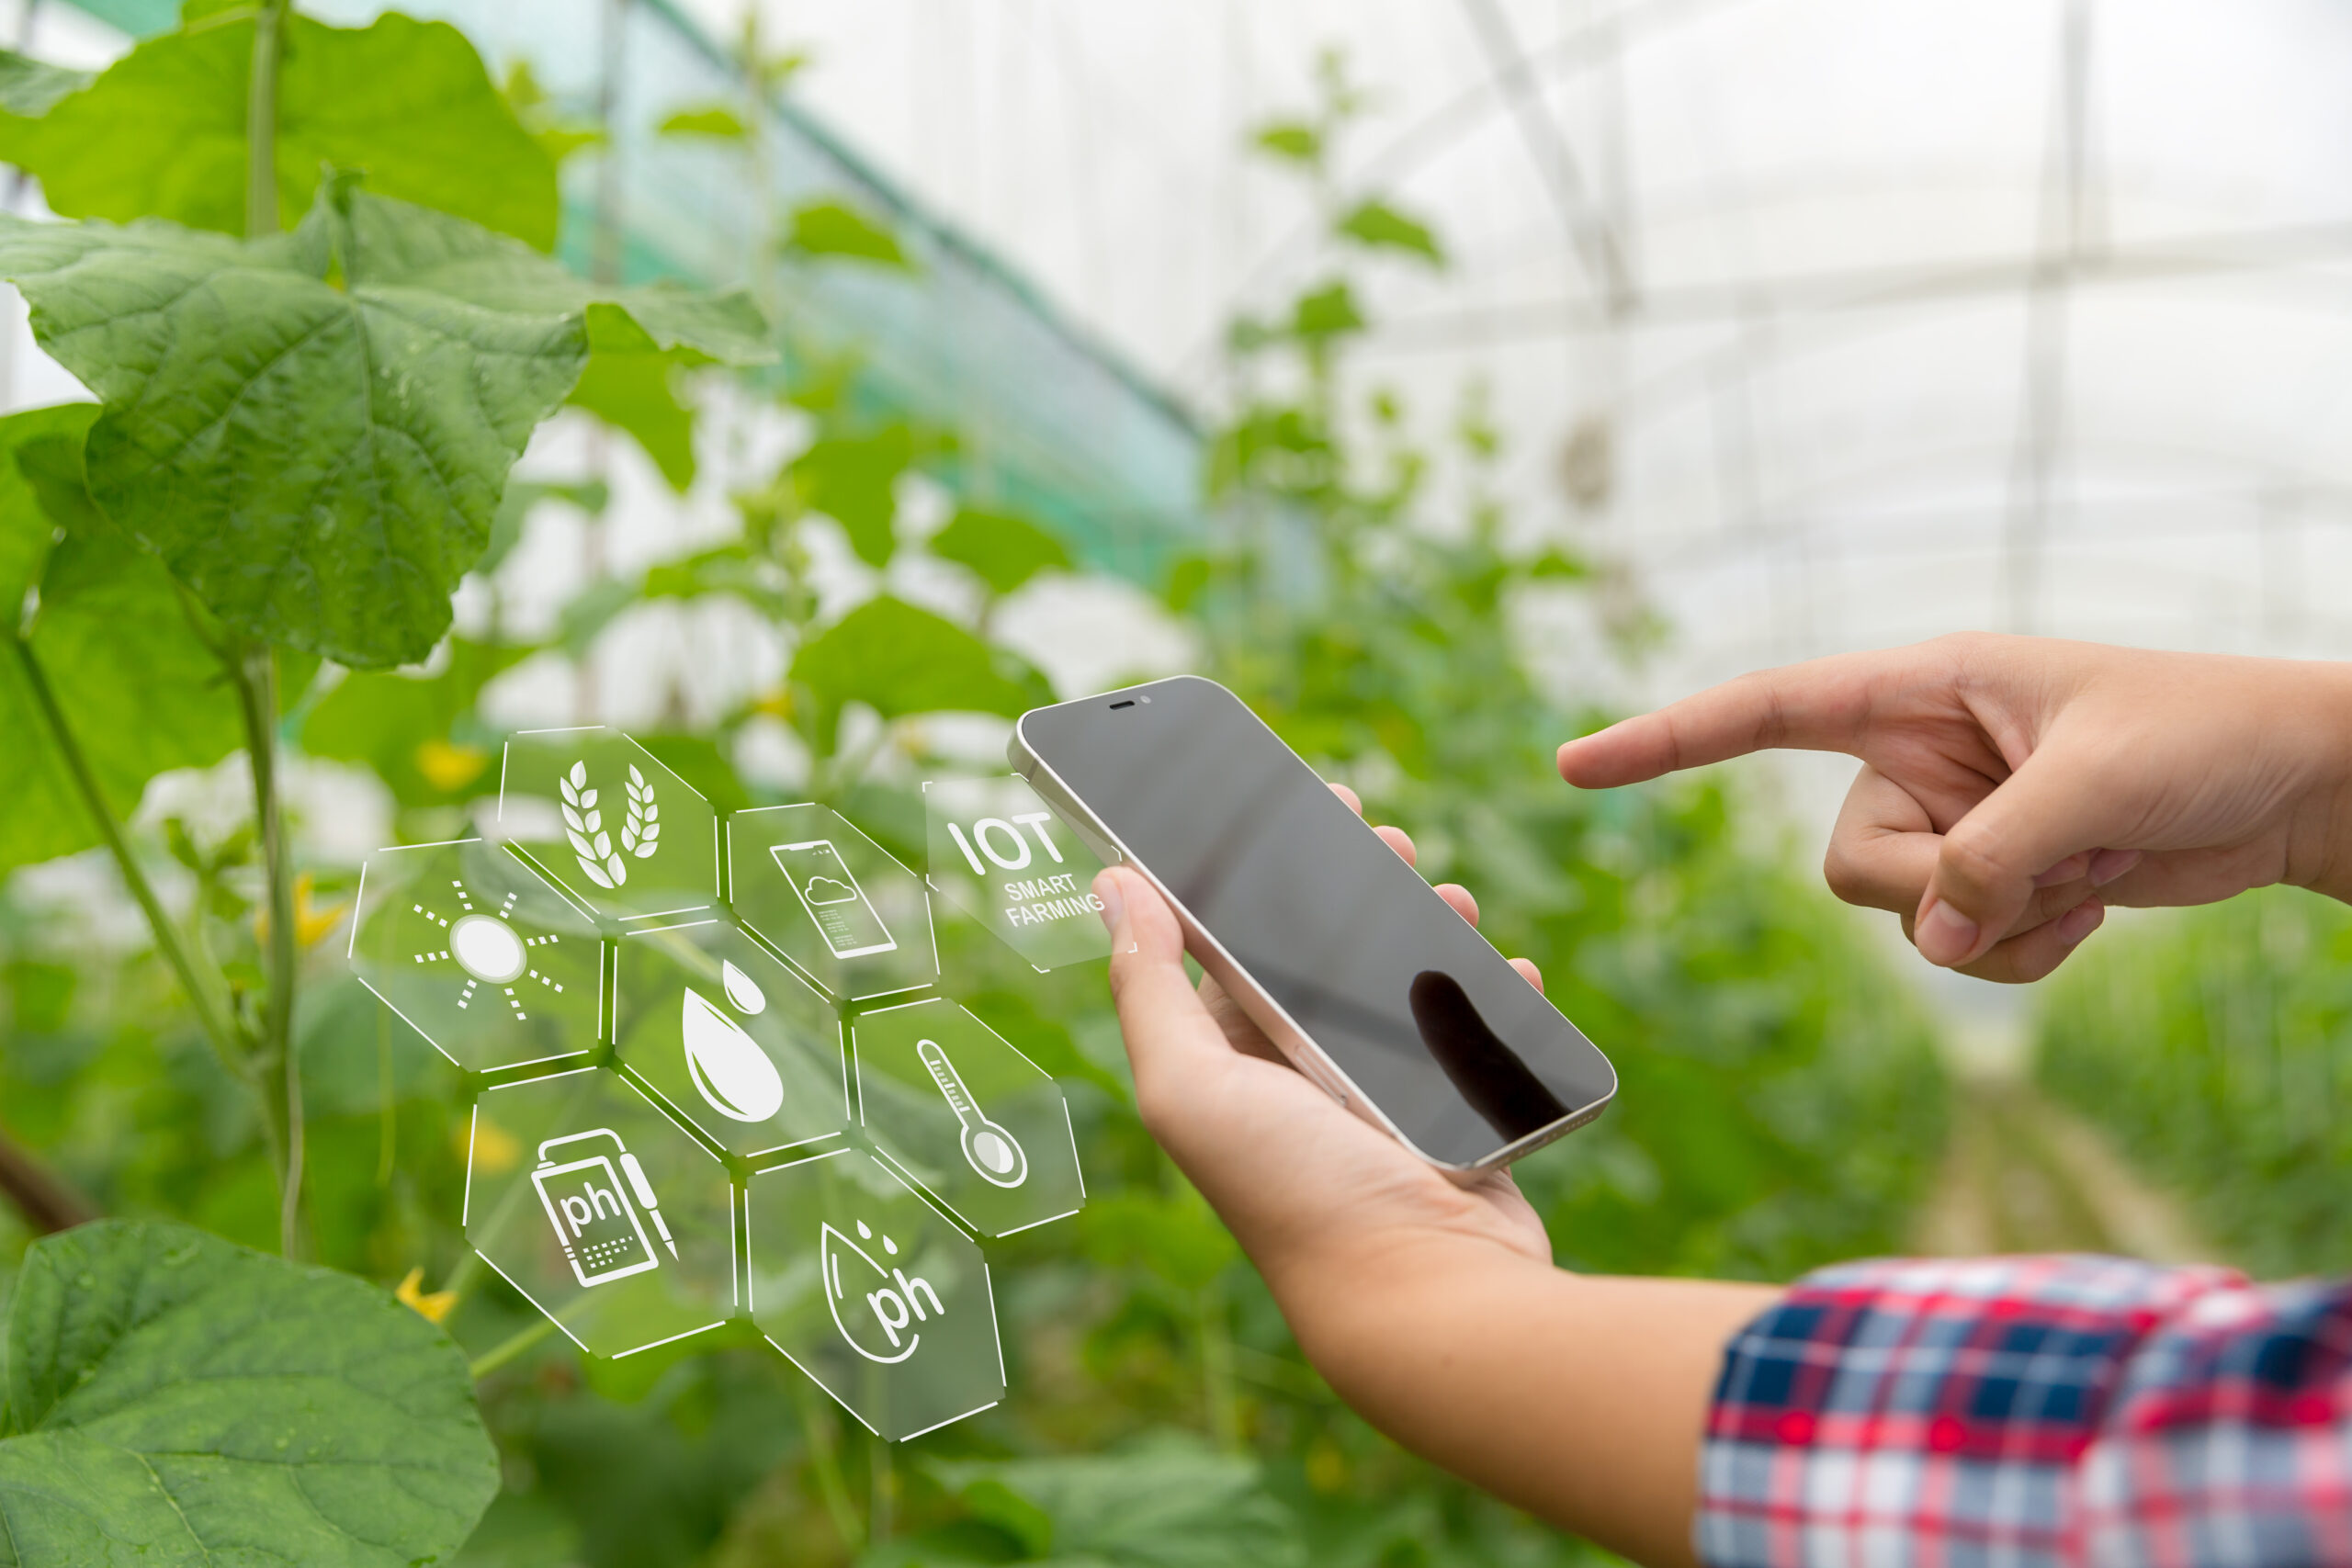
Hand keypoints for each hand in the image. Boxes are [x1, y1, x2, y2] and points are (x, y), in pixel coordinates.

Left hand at [1093, 784, 1775, 1566]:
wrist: (1425, 1296)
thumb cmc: (1297, 1195)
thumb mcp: (1190, 1087)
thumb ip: (1146, 988)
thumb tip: (1111, 887)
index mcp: (1228, 1065)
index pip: (1229, 944)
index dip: (1251, 874)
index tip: (1292, 810)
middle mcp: (1297, 1080)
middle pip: (1321, 954)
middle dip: (1351, 886)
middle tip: (1386, 838)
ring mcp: (1382, 1099)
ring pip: (1401, 983)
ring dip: (1426, 924)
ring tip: (1449, 892)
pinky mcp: (1457, 1118)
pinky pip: (1475, 1034)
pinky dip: (1492, 992)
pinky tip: (1504, 963)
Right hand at [1557, 633, 2351, 980]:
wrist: (2298, 783)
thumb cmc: (2207, 734)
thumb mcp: (2095, 781)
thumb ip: (1993, 857)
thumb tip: (1935, 933)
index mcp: (1921, 685)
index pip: (1763, 709)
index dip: (1663, 739)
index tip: (1574, 766)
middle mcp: (1922, 754)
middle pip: (1848, 863)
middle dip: (1937, 889)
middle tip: (2043, 858)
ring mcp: (1957, 822)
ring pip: (1903, 919)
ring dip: (2000, 924)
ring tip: (2090, 872)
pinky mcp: (1998, 879)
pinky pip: (1961, 951)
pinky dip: (2026, 951)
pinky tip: (2095, 903)